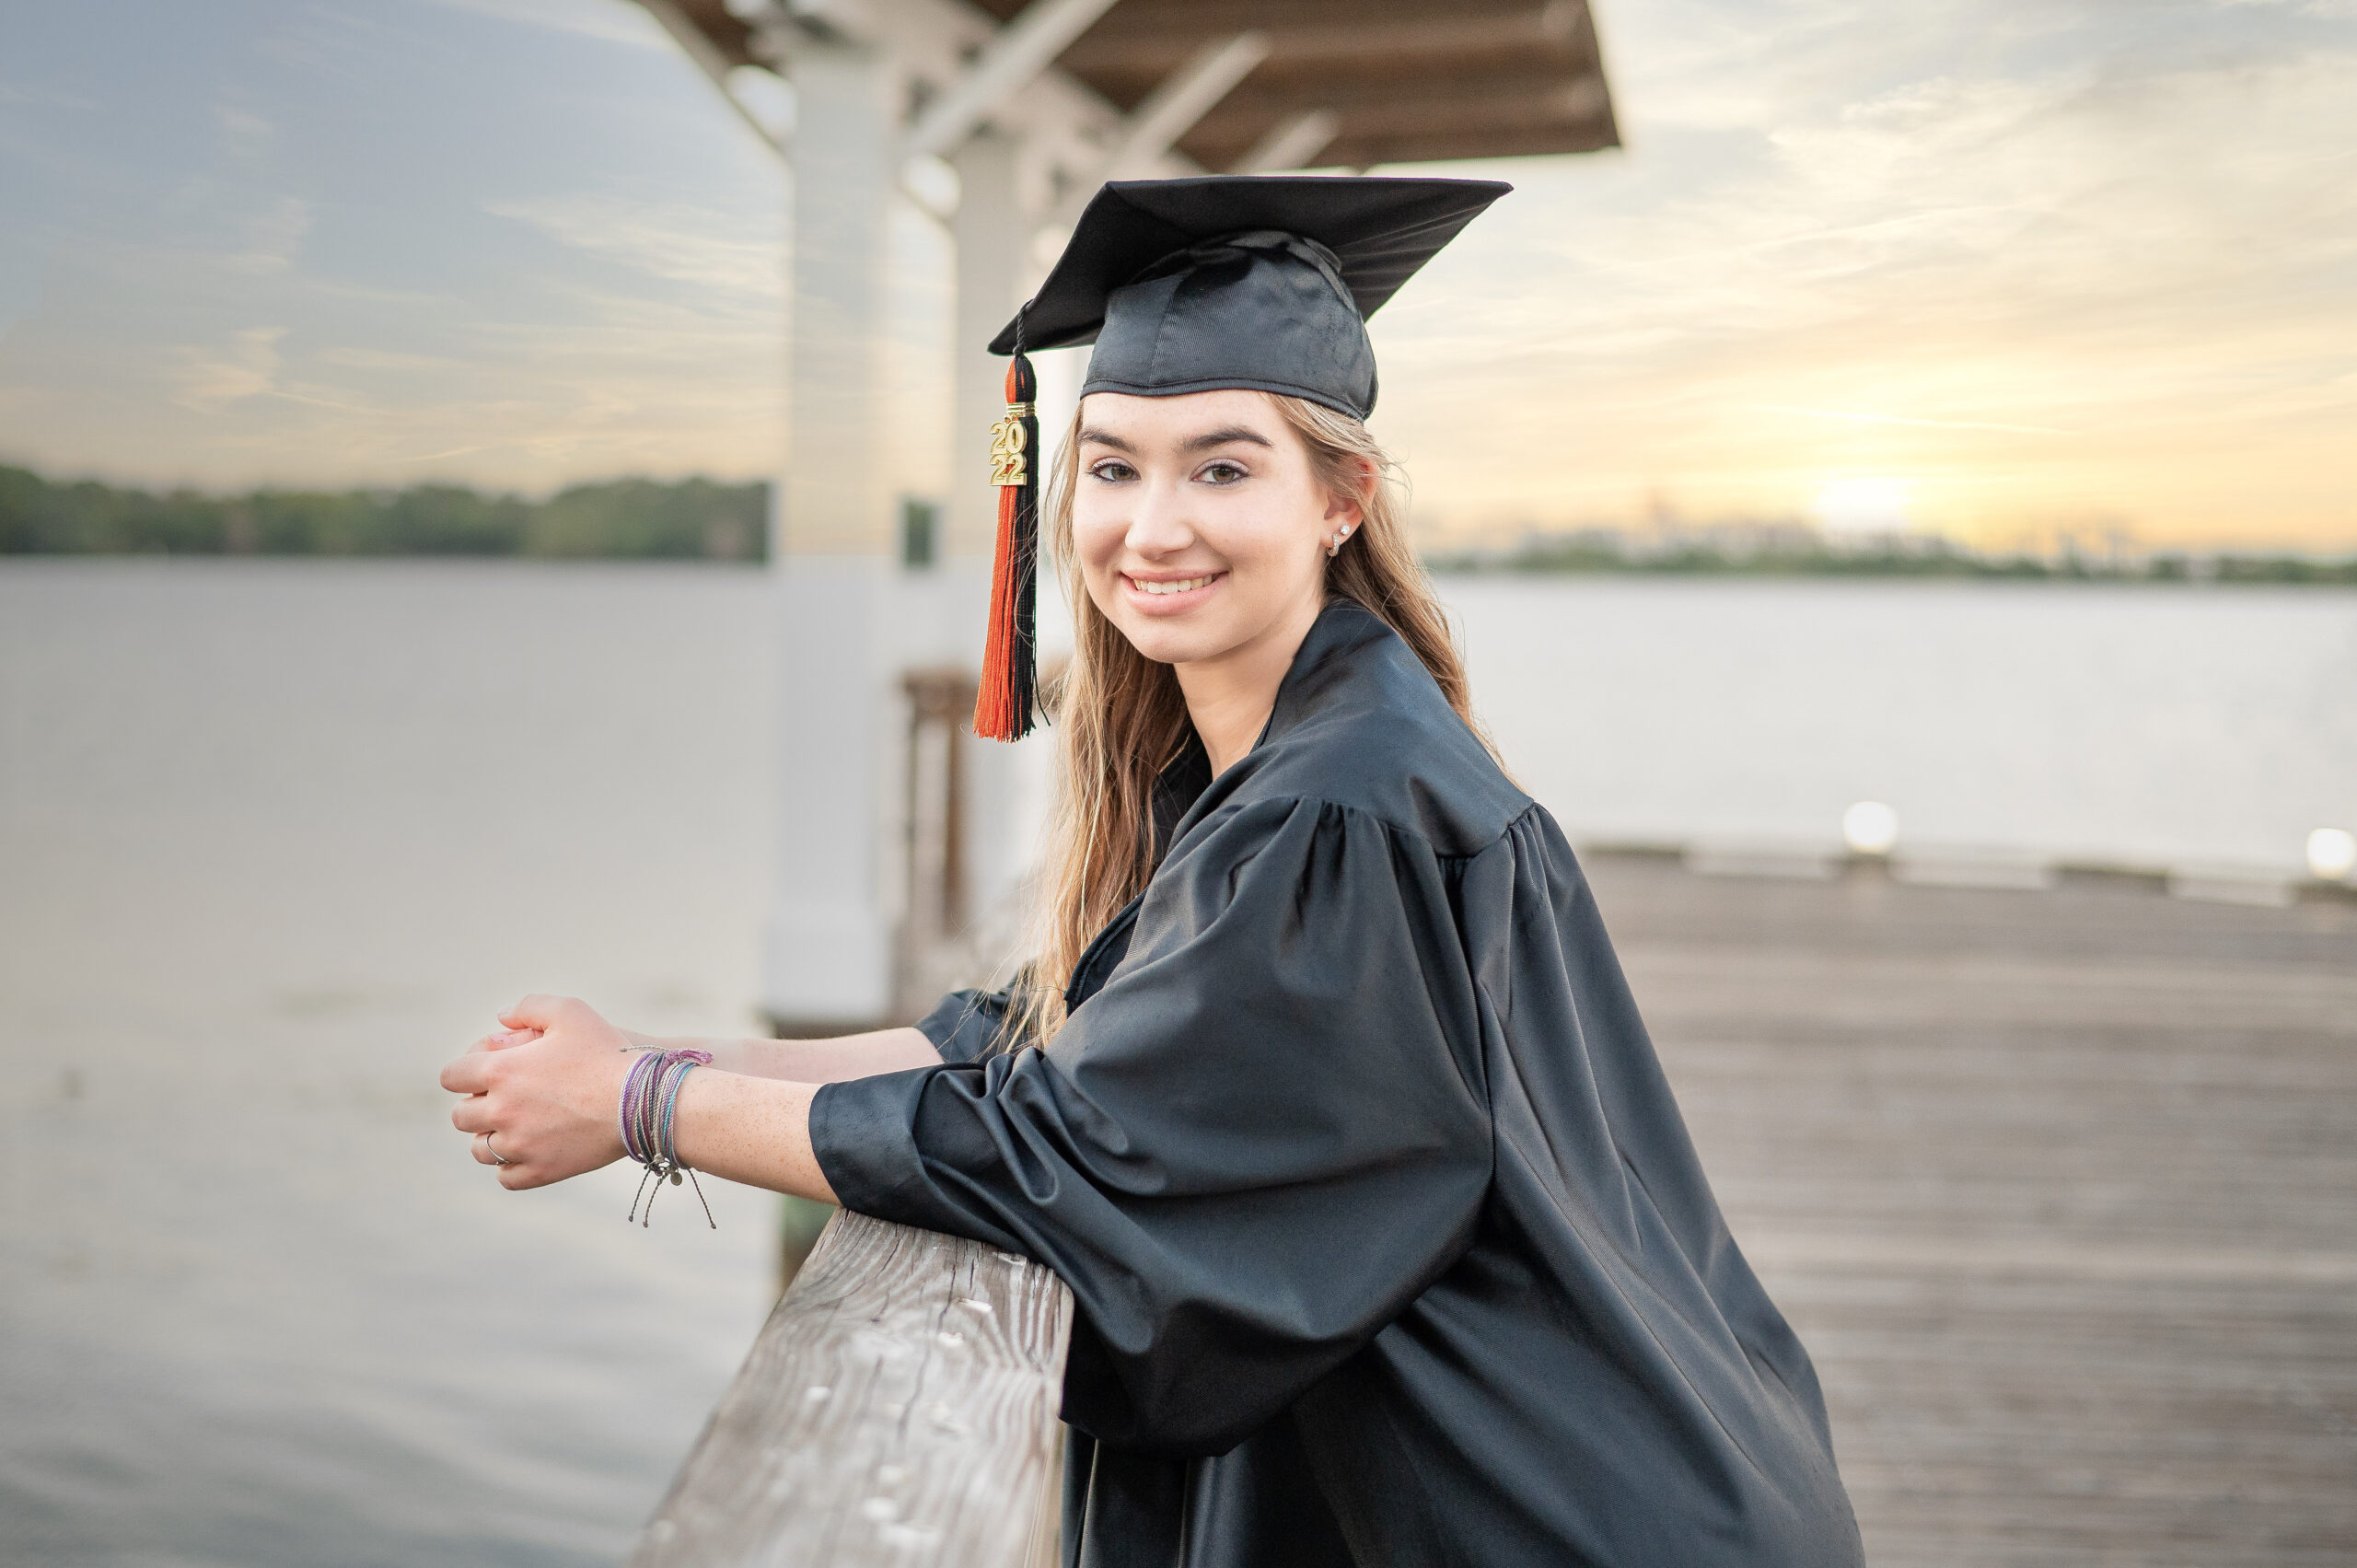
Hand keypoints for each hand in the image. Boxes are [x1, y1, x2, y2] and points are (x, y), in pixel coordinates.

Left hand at [441, 994, 635, 1189]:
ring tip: (512, 1127)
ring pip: (480, 1150)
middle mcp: (503, 1111)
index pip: (451, 1076)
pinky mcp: (541, 1171)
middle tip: (500, 1099)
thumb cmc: (608, 1051)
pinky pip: (506, 1177)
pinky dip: (510, 1166)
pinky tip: (527, 1151)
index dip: (463, 1072)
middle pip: (461, 1116)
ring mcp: (520, 1146)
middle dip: (475, 1105)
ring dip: (489, 1137)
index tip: (480, 1072)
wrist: (644, 1098)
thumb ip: (528, 1006)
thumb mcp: (570, 1011)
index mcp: (501, 1071)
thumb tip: (501, 1018)